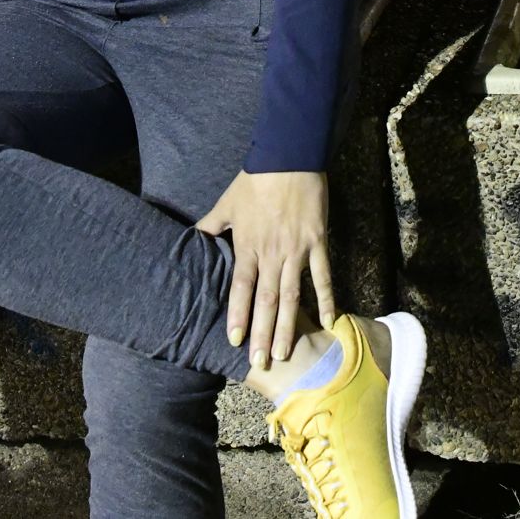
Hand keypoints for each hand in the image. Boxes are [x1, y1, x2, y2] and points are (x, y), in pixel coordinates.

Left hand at [196, 170, 335, 369]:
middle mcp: (271, 253)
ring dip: (289, 325)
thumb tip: (190, 240)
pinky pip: (322, 276)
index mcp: (247, 245)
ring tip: (286, 353)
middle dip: (263, 333)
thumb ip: (210, 227)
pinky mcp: (318, 242)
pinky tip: (329, 321)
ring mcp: (296, 250)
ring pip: (292, 295)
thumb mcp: (226, 203)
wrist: (288, 157)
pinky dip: (326, 298)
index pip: (240, 288)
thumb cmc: (255, 180)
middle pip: (266, 300)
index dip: (237, 315)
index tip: (234, 341)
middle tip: (261, 362)